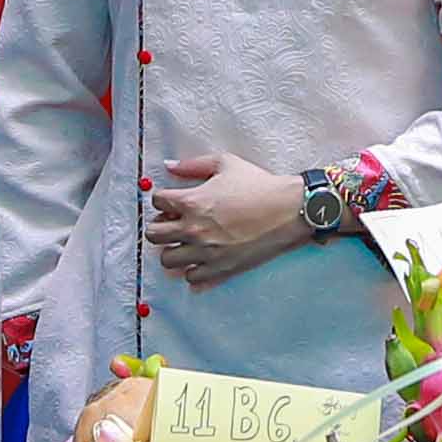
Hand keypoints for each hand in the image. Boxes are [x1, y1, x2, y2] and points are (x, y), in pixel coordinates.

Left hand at [144, 155, 308, 293]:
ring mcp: (205, 252)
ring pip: (167, 259)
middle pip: (153, 234)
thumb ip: (192, 165)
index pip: (156, 202)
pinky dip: (192, 269)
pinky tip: (201, 258)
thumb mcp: (225, 163)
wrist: (288, 211)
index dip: (163, 199)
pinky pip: (190, 277)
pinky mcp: (219, 268)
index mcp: (191, 202)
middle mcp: (193, 229)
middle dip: (160, 226)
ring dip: (173, 249)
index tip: (172, 201)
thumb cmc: (258, 185)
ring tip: (186, 243)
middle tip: (174, 223)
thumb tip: (169, 166)